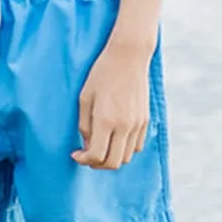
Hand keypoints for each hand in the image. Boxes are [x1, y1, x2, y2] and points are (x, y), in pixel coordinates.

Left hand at [73, 40, 151, 168]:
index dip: (84, 160)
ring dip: (112, 158)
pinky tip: (114, 139)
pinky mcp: (145, 121)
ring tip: (100, 147)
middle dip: (97, 164)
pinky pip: (136, 146)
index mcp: (106, 120)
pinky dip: (124, 149)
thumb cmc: (101, 75)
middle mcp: (125, 126)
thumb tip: (87, 146)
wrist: (128, 57)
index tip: (75, 154)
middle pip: (113, 163)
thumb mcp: (84, 98)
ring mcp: (138, 124)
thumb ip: (85, 125)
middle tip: (86, 156)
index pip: (97, 155)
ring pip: (126, 157)